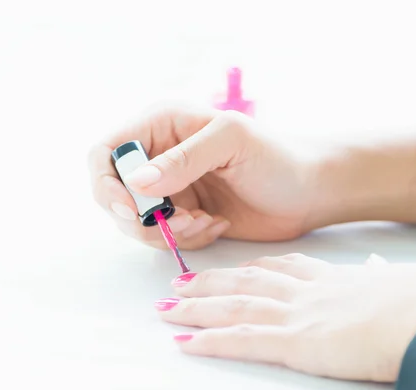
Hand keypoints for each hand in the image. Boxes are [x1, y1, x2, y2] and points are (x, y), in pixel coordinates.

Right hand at [88, 109, 324, 249]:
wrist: (309, 193)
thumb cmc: (278, 157)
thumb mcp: (232, 143)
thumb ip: (184, 158)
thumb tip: (136, 182)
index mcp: (163, 125)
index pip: (106, 152)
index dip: (107, 183)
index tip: (132, 210)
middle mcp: (159, 155)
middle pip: (114, 194)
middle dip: (143, 218)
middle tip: (184, 221)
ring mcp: (170, 188)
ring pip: (136, 222)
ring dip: (168, 231)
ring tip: (207, 222)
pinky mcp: (184, 215)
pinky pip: (163, 237)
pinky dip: (186, 239)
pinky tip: (217, 225)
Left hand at [155, 254, 415, 381]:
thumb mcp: (391, 283)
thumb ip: (375, 278)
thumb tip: (376, 271)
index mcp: (328, 279)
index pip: (280, 269)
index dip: (249, 269)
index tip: (231, 268)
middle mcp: (304, 291)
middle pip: (245, 282)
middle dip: (210, 283)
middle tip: (181, 283)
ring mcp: (296, 314)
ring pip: (234, 306)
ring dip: (197, 307)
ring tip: (168, 307)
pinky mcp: (295, 342)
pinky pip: (242, 339)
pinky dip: (210, 340)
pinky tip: (186, 341)